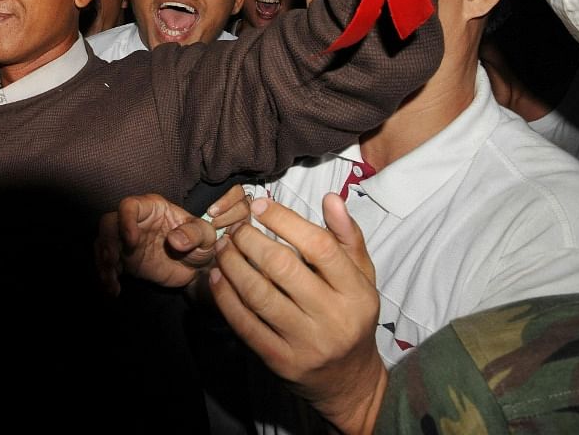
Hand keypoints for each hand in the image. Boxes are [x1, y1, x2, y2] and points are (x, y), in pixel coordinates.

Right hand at [109, 192, 249, 295]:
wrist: (197, 268)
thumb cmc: (202, 243)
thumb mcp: (206, 236)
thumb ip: (194, 233)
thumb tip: (175, 240)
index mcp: (152, 208)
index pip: (130, 206)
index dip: (125, 221)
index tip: (131, 241)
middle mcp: (134, 221)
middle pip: (108, 223)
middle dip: (107, 242)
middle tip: (113, 261)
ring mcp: (125, 240)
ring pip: (103, 244)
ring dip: (103, 263)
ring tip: (111, 281)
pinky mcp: (123, 259)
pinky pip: (107, 265)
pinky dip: (107, 277)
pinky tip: (114, 290)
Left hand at [209, 194, 385, 434]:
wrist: (349, 381)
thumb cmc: (351, 317)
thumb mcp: (362, 278)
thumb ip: (347, 238)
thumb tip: (331, 198)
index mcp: (357, 293)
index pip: (319, 247)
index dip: (285, 220)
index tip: (260, 206)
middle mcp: (334, 318)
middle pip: (283, 268)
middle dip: (251, 240)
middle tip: (236, 228)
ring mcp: (306, 343)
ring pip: (259, 295)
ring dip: (233, 265)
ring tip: (222, 248)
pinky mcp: (281, 362)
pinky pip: (246, 325)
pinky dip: (225, 298)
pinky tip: (216, 278)